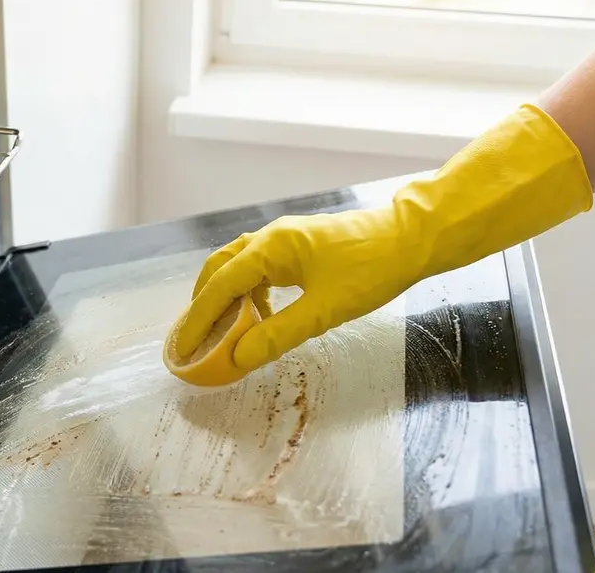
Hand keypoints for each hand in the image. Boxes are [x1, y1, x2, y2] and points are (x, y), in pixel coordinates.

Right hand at [167, 104, 592, 383]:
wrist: (412, 238)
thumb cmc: (371, 269)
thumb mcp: (324, 311)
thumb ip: (277, 335)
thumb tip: (238, 358)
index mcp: (270, 248)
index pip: (219, 286)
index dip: (197, 319)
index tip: (182, 348)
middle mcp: (269, 238)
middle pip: (218, 270)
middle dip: (202, 306)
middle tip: (193, 340)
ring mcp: (284, 240)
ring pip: (237, 268)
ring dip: (224, 299)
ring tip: (221, 333)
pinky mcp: (298, 247)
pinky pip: (258, 269)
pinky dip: (248, 293)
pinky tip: (260, 317)